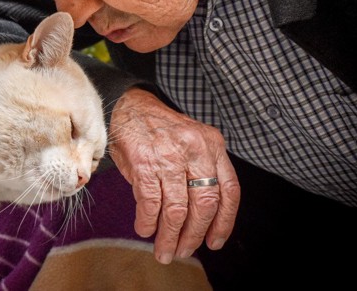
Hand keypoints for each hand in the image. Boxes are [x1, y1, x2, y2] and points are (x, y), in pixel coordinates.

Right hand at [108, 87, 239, 263]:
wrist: (128, 105)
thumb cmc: (158, 130)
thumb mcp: (191, 142)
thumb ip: (201, 172)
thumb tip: (200, 221)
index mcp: (212, 144)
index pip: (229, 190)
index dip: (224, 222)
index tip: (214, 242)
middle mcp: (195, 149)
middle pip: (205, 204)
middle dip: (194, 235)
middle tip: (183, 250)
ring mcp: (169, 155)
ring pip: (177, 209)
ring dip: (169, 235)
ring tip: (164, 250)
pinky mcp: (144, 162)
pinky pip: (151, 202)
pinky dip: (148, 221)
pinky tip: (145, 228)